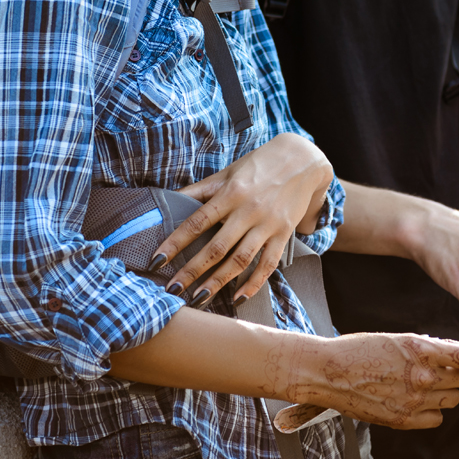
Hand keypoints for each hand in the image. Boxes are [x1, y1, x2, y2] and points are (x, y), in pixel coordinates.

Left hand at [153, 133, 332, 306]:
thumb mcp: (227, 172)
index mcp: (230, 193)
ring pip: (240, 260)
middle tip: (172, 290)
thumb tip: (170, 197)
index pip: (196, 222)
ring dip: (218, 282)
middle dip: (192, 271)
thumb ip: (200, 189)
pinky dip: (253, 283)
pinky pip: (268, 264)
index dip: (175, 243)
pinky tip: (238, 298)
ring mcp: (267, 224)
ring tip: (198, 298)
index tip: (157, 260)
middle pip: (216, 247)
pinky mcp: (284, 234)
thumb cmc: (258, 165)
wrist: (302, 159)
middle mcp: (248, 210)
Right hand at [293, 333, 458, 429]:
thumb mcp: (394, 339)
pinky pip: (436, 417)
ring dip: (444, 390)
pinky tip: (414, 398)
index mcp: (418, 349)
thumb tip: (452, 353)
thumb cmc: (358, 350)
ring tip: (422, 381)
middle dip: (457, 372)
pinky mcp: (405, 419)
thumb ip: (426, 348)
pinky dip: (431, 409)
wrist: (329, 372)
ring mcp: (414, 400)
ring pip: (451, 398)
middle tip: (441, 367)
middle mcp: (421, 375)